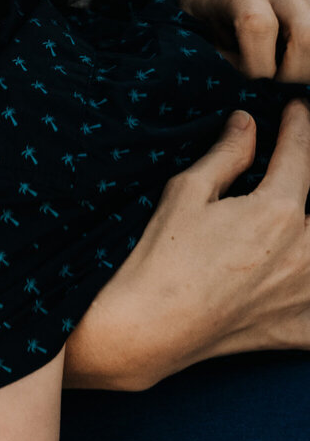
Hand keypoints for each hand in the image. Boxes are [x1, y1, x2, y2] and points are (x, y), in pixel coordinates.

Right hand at [72, 102, 309, 388]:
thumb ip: (226, 155)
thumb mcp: (185, 194)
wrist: (146, 331)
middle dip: (299, 185)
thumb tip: (247, 124)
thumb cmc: (157, 260)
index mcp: (279, 210)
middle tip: (271, 186)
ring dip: (303, 237)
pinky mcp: (300, 327)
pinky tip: (294, 284)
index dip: (298, 125)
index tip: (295, 110)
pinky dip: (306, 297)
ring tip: (269, 233)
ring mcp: (306, 291)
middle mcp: (306, 249)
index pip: (300, 153)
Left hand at [175, 0, 309, 81]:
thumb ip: (214, 56)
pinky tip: (289, 72)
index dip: (255, 64)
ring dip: (303, 72)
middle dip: (290, 74)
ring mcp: (304, 1)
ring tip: (280, 80)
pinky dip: (306, 65)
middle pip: (306, 39)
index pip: (259, 27)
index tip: (245, 79)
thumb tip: (239, 83)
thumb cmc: (197, 14)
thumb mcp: (190, 32)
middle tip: (269, 86)